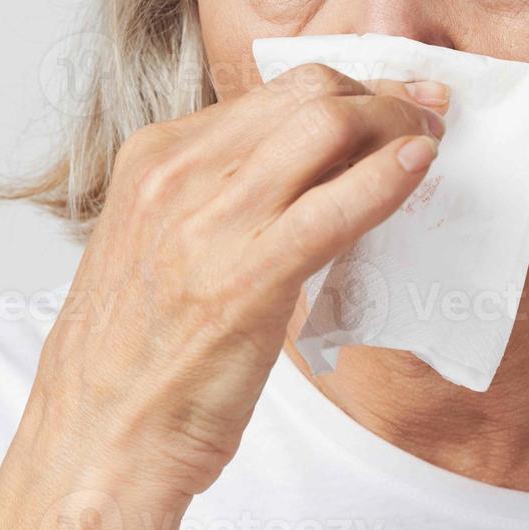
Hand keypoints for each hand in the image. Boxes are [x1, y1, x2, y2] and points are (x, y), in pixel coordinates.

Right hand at [0, 64, 448, 529]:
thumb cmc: (140, 355)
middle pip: (307, 93)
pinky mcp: (244, 279)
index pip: (274, 90)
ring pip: (326, 127)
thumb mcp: (164, 241)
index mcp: (154, 157)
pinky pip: (334, 208)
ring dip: (396, 124)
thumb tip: (315, 168)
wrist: (99, 441)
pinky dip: (387, 178)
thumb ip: (224, 194)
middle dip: (381, 95)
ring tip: (429, 142)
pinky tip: (419, 168)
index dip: (348, 88)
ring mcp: (206, 223)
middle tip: (422, 116)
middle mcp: (175, 174)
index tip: (390, 101)